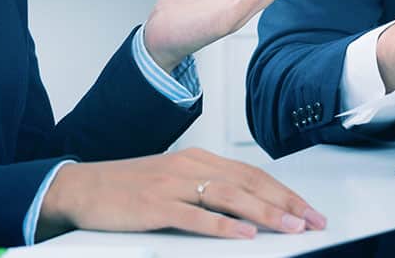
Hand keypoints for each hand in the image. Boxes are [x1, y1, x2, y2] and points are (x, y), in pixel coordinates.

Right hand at [36, 148, 326, 240]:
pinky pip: (196, 216)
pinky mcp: (155, 205)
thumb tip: (247, 211)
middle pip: (248, 182)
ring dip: (265, 213)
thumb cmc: (127, 189)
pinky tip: (245, 235)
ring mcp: (172, 184)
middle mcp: (189, 166)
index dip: (283, 192)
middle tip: (313, 220)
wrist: (80, 188)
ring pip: (229, 196)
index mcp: (197, 158)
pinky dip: (224, 226)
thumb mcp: (173, 183)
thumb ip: (207, 191)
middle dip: (286, 203)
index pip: (252, 174)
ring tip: (291, 227)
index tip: (309, 209)